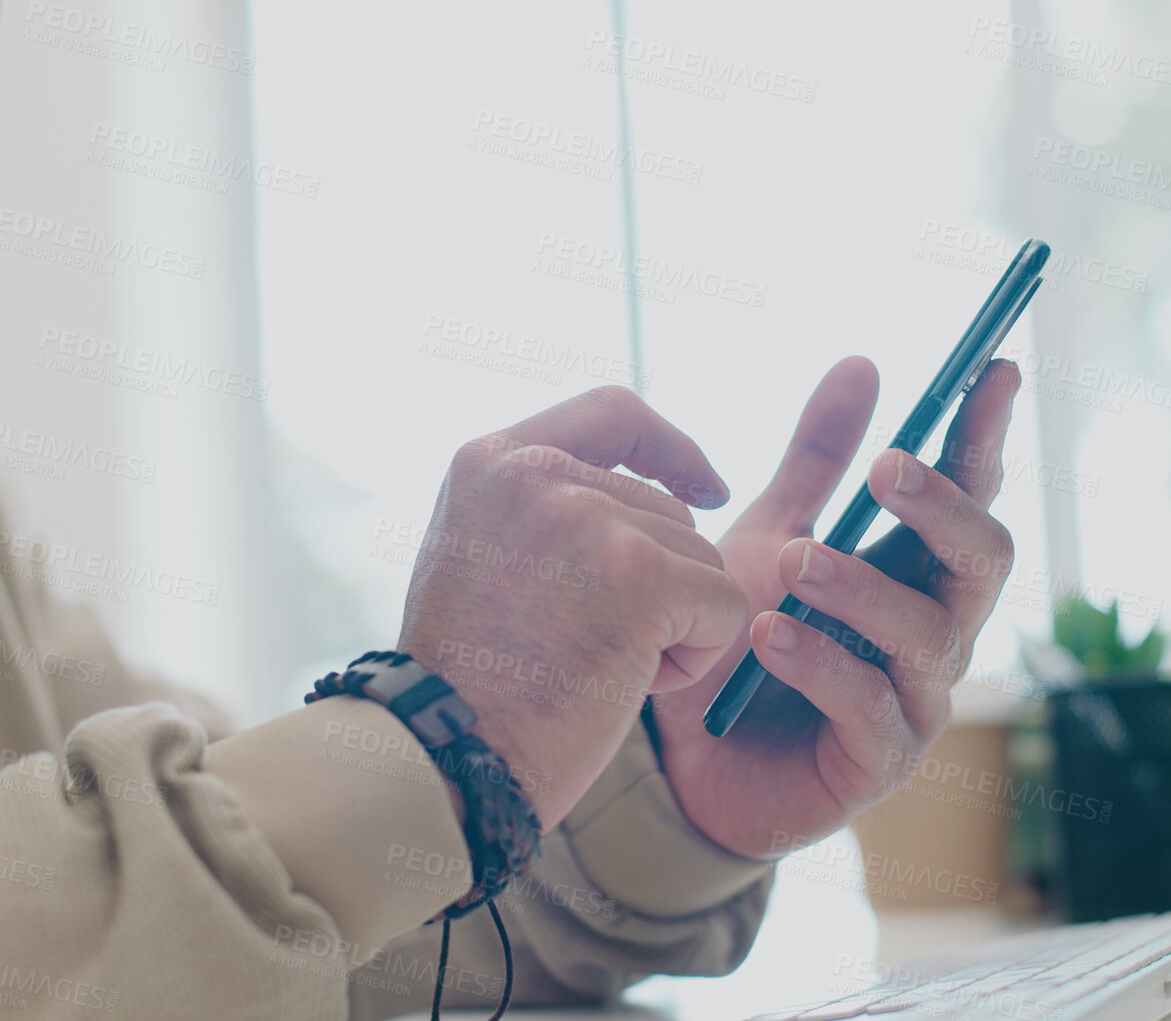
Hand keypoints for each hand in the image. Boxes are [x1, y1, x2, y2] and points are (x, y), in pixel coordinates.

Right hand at [398, 387, 748, 830]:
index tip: (707, 487)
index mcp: (490, 461)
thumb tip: (629, 496)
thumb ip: (536, 511)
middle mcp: (536, 472)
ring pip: (700, 559)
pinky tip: (629, 687)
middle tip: (591, 651)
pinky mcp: (643, 574)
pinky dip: (697, 657)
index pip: (612, 413)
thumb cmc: (466, 685)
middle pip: (666, 509)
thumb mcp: (476, 558)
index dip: (671, 447)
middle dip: (659, 586)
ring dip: (673, 628)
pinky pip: (723, 605)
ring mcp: (590, 518)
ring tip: (595, 670)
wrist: (447, 758)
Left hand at [652, 357, 1019, 857]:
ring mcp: (919, 700)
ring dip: (863, 588)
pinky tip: (769, 636)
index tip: (991, 369)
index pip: (971, 492)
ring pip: (928, 634)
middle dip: (943, 509)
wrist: (681, 757)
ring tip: (796, 560)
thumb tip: (863, 362)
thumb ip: (818, 460)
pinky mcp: (880, 763)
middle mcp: (937, 629)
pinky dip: (821, 664)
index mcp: (919, 568)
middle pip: (985, 560)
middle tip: (887, 467)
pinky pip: (870, 707)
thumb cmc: (741, 641)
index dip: (984, 434)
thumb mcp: (771, 535)